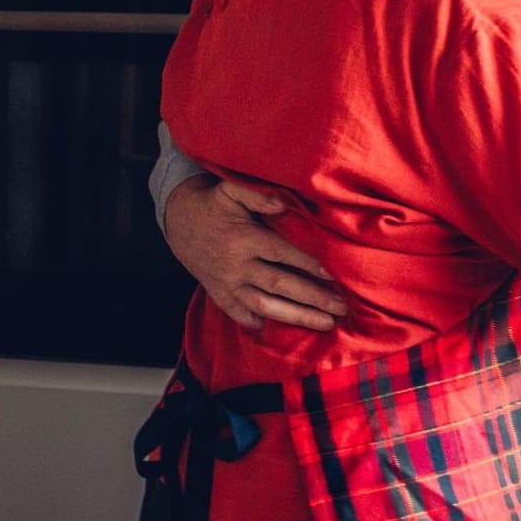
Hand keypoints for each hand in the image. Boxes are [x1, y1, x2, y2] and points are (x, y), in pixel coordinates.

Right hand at [162, 173, 347, 330]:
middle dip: (312, 298)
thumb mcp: (231, 190)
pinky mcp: (219, 294)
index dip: (307, 264)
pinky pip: (240, 314)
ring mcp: (227, 283)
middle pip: (279, 285)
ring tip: (326, 323)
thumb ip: (257, 194)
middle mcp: (236, 265)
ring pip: (265, 305)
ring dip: (296, 316)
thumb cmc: (215, 204)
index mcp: (244, 239)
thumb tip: (282, 202)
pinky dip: (259, 322)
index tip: (333, 275)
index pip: (281, 254)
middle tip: (341, 308)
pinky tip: (283, 330)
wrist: (179, 221)